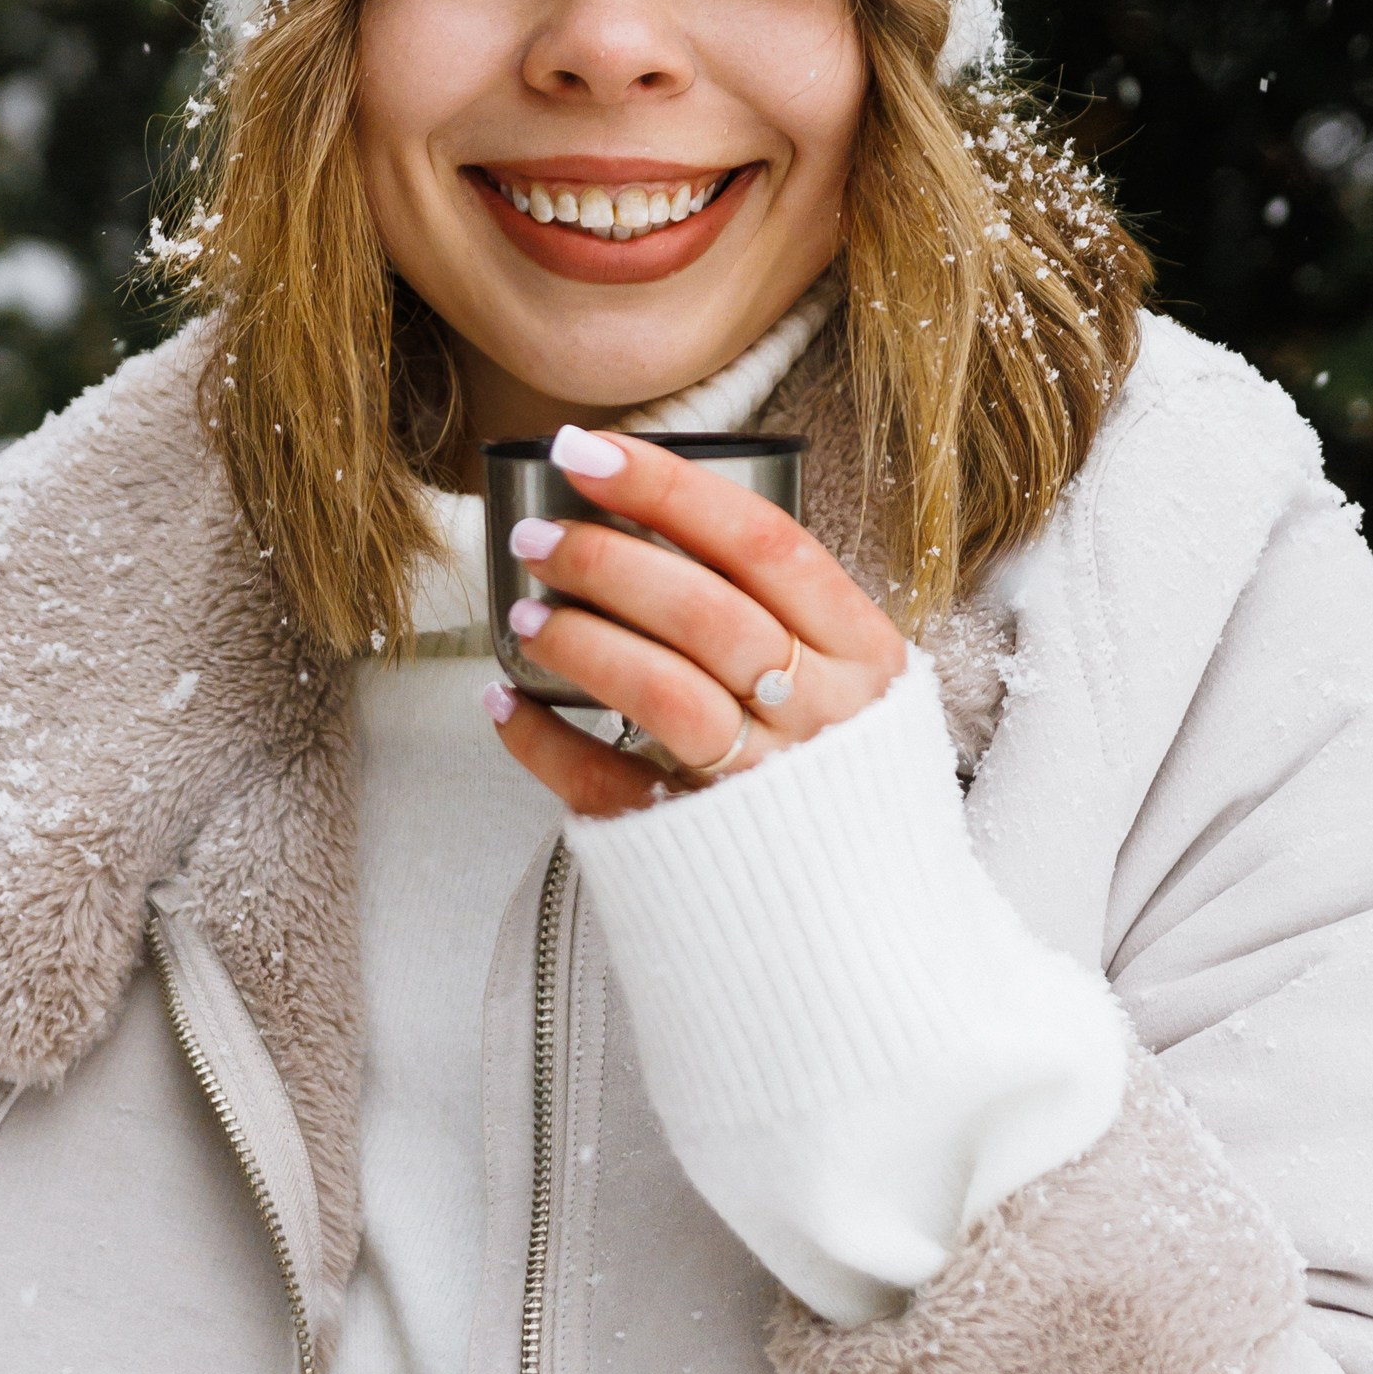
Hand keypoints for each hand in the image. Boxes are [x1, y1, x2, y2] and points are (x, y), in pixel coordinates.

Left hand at [486, 424, 907, 820]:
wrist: (868, 921)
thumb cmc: (839, 769)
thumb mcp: (846, 676)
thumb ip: (778, 607)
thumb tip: (650, 515)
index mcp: (864, 653)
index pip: (765, 543)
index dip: (668, 487)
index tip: (585, 452)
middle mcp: (823, 716)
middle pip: (706, 612)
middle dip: (604, 559)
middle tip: (536, 536)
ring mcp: (765, 786)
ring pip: (664, 692)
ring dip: (579, 641)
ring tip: (524, 613)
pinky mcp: (702, 847)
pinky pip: (609, 786)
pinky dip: (544, 743)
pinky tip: (504, 703)